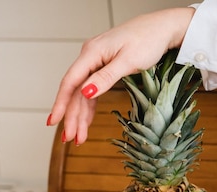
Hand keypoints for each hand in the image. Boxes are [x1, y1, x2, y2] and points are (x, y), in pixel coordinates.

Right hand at [47, 7, 195, 144]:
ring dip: (80, 115)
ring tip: (78, 137)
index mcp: (91, 53)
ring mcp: (97, 61)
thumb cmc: (148, 40)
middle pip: (76, 91)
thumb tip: (86, 92)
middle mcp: (90, 56)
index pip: (70, 82)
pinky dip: (90, 105)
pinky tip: (86, 120)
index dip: (61, 104)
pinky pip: (93, 88)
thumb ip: (106, 77)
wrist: (162, 29)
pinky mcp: (105, 65)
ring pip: (83, 92)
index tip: (54, 122)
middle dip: (72, 116)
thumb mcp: (129, 61)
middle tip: (71, 139)